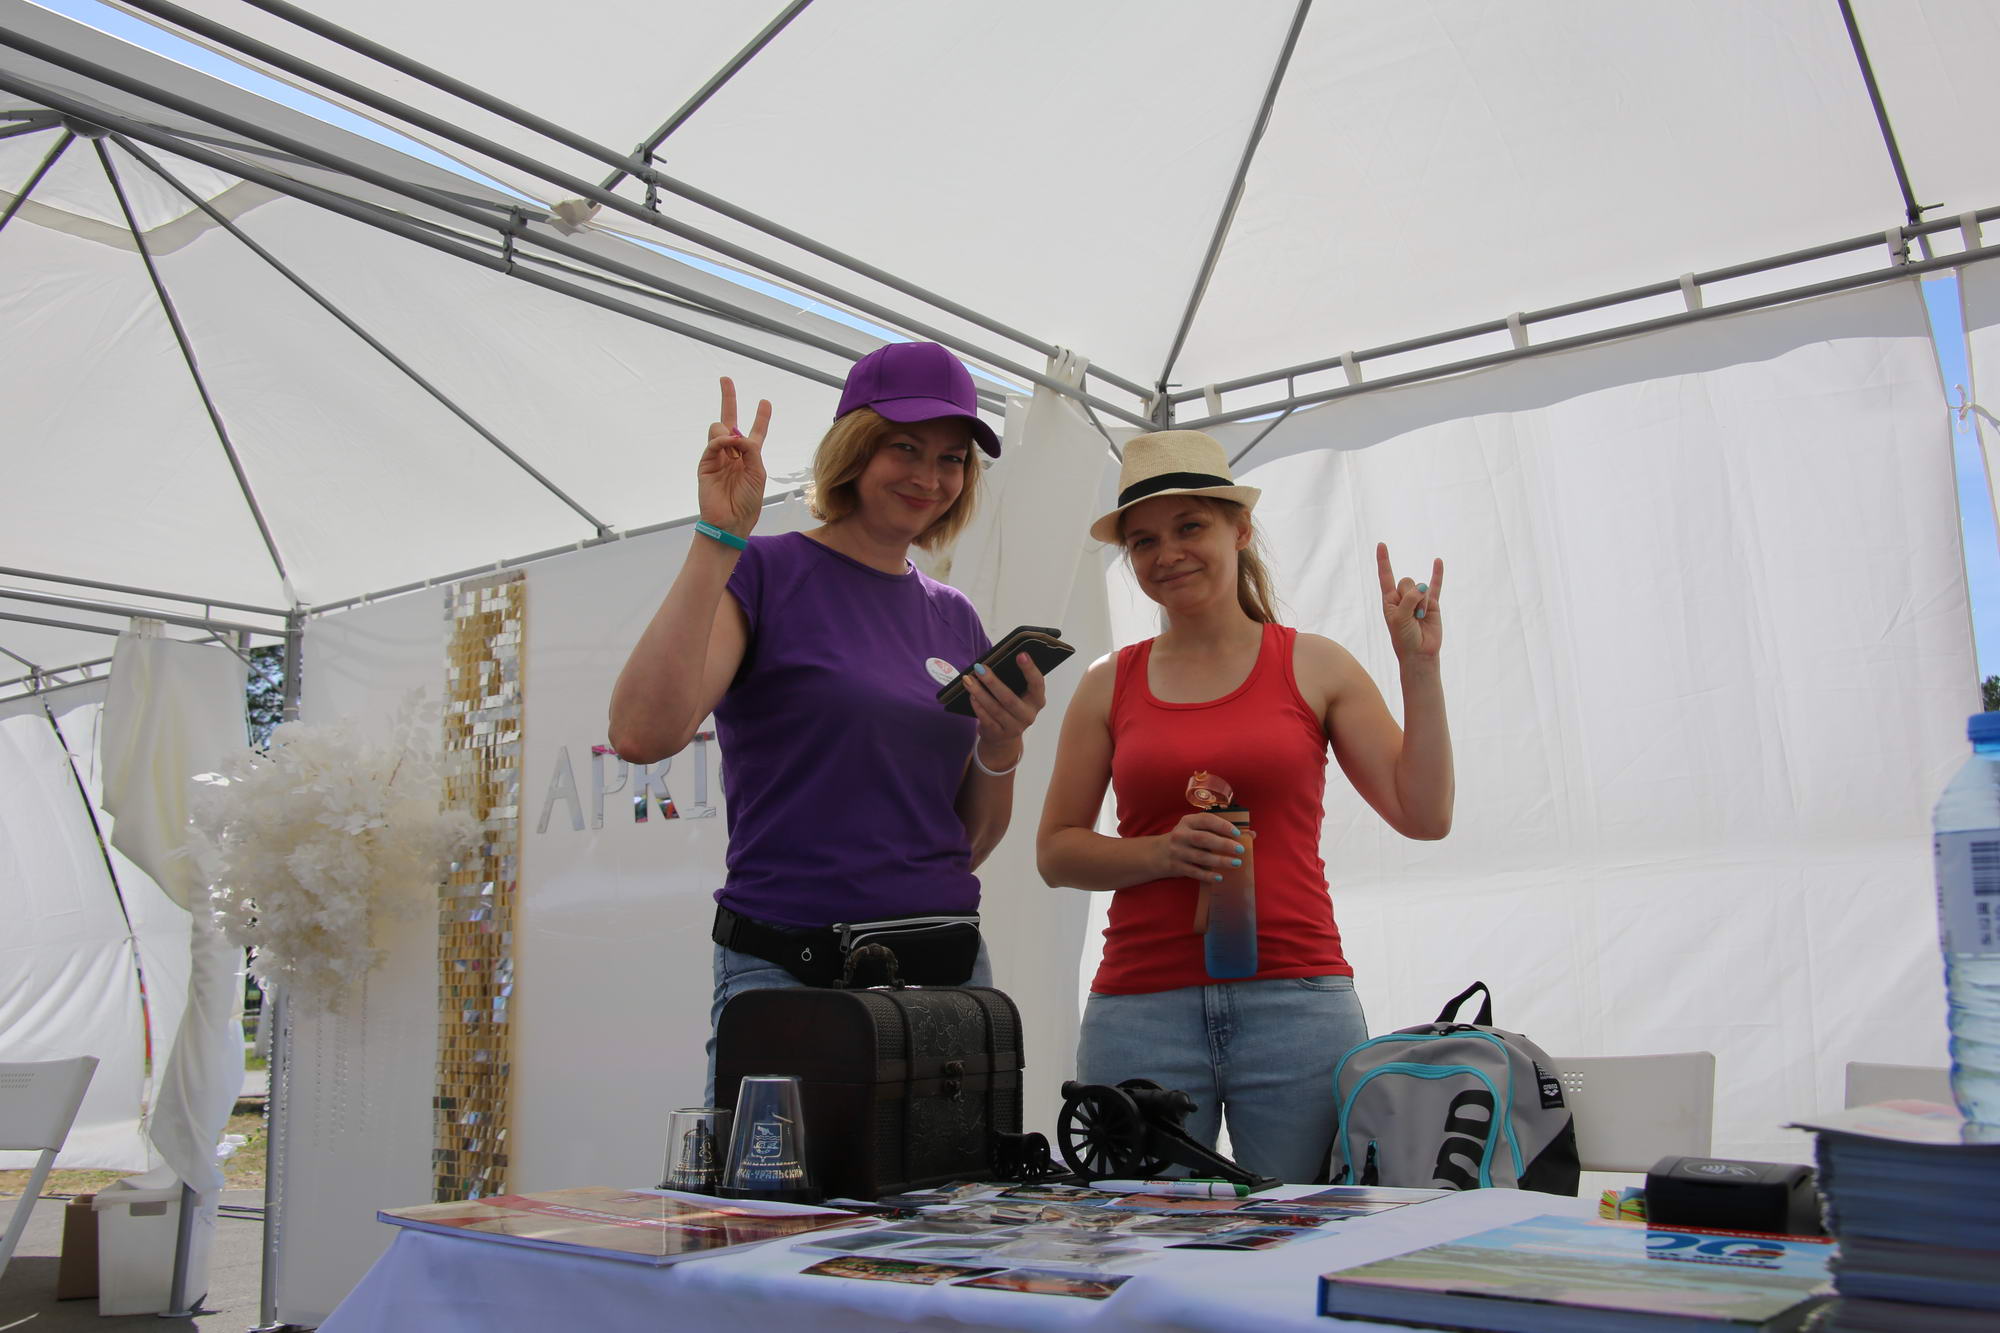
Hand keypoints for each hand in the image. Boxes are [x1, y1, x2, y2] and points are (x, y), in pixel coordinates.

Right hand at [698, 377, 770, 536]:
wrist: (731, 521)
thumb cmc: (748, 501)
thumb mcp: (758, 472)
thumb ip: (750, 449)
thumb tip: (735, 433)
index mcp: (750, 457)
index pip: (755, 432)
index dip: (761, 417)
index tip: (765, 402)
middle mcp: (733, 454)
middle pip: (730, 422)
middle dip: (728, 399)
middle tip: (725, 379)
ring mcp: (718, 458)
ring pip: (719, 429)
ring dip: (728, 432)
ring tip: (735, 447)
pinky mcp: (706, 464)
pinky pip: (713, 443)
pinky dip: (722, 441)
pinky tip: (729, 445)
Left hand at [962, 654, 1048, 773]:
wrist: (1003, 737)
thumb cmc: (1011, 706)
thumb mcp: (1018, 694)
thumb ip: (1013, 680)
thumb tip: (993, 664)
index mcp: (1037, 700)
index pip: (1037, 683)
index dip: (1030, 669)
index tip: (1021, 654)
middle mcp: (1028, 715)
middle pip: (1010, 699)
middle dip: (993, 682)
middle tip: (980, 668)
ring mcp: (1014, 727)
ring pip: (995, 709)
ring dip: (980, 693)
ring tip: (968, 679)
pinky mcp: (999, 735)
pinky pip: (986, 719)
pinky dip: (978, 706)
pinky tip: (971, 695)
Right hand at [1154, 812, 1245, 882]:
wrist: (1157, 854)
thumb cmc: (1185, 840)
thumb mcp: (1196, 830)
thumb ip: (1220, 830)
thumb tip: (1252, 834)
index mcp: (1188, 821)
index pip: (1206, 820)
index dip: (1222, 826)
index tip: (1237, 833)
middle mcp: (1181, 835)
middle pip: (1203, 839)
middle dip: (1223, 844)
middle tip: (1240, 850)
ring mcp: (1177, 851)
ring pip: (1200, 857)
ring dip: (1219, 861)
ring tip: (1235, 863)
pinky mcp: (1176, 866)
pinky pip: (1194, 872)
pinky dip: (1207, 875)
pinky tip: (1219, 877)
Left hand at [1377, 543, 1442, 660]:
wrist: (1420, 653)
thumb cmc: (1404, 638)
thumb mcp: (1400, 618)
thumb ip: (1409, 600)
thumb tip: (1422, 587)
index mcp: (1389, 600)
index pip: (1386, 576)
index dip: (1383, 561)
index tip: (1381, 544)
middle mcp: (1403, 597)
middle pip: (1406, 581)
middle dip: (1410, 596)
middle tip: (1411, 615)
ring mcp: (1418, 599)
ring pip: (1421, 587)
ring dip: (1422, 603)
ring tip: (1420, 618)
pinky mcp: (1432, 604)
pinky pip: (1436, 586)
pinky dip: (1437, 574)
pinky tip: (1437, 561)